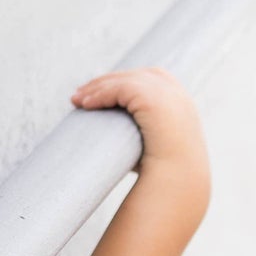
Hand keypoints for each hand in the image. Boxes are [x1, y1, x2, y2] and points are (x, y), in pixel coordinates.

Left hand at [71, 67, 208, 195]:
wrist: (178, 180)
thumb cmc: (165, 172)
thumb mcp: (156, 145)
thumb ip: (141, 132)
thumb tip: (117, 135)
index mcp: (180, 101)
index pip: (148, 80)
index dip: (121, 83)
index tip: (99, 94)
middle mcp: (175, 92)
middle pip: (133, 76)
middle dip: (105, 82)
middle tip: (80, 94)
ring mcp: (164, 92)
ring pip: (122, 81)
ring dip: (96, 88)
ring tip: (76, 101)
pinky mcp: (150, 97)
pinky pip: (118, 90)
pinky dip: (99, 95)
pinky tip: (85, 105)